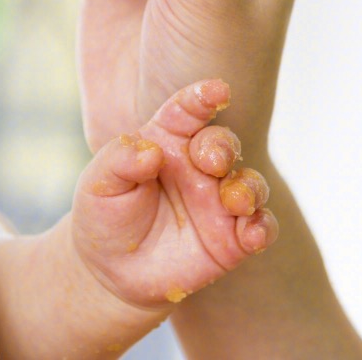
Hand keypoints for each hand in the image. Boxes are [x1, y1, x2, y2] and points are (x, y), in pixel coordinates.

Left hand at [70, 79, 275, 309]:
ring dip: (249, 188)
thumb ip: (119, 160)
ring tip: (234, 201)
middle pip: (223, 144)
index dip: (203, 97)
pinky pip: (261, 227)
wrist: (111, 270)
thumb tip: (150, 152)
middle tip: (212, 162)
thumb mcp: (98, 184)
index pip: (188, 111)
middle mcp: (199, 166)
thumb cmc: (105, 215)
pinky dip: (263, 227)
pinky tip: (252, 234)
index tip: (217, 91)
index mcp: (167, 140)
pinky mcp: (233, 238)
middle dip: (224, 147)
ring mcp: (218, 201)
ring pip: (250, 184)